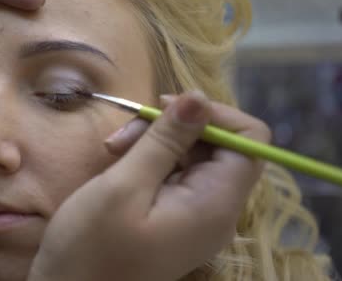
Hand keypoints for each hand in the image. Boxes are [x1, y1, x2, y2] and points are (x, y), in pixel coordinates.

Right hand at [28, 91, 270, 280]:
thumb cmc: (90, 246)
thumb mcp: (124, 186)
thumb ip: (165, 140)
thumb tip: (199, 96)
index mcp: (215, 204)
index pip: (251, 141)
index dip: (216, 114)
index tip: (168, 109)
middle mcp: (216, 210)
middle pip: (218, 146)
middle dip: (173, 128)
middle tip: (122, 135)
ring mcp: (196, 217)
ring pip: (192, 157)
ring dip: (154, 142)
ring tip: (112, 149)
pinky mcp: (176, 219)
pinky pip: (176, 176)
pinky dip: (149, 161)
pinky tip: (118, 163)